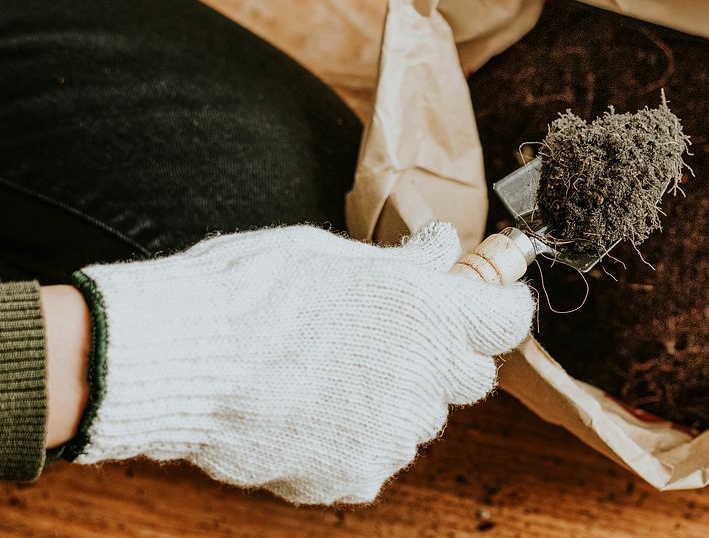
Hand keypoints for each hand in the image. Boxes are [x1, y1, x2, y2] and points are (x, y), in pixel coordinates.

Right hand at [70, 223, 533, 503]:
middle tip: (398, 335)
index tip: (485, 303)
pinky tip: (311, 411)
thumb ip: (402, 262)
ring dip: (397, 399)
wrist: (183, 359)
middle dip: (446, 356)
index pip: (508, 320)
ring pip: (421, 420)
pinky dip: (355, 438)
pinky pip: (376, 456)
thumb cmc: (249, 290)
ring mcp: (392, 433)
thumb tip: (441, 249)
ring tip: (335, 374)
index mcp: (429, 311)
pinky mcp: (355, 474)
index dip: (499, 309)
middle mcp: (424, 376)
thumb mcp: (331, 253)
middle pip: (472, 376)